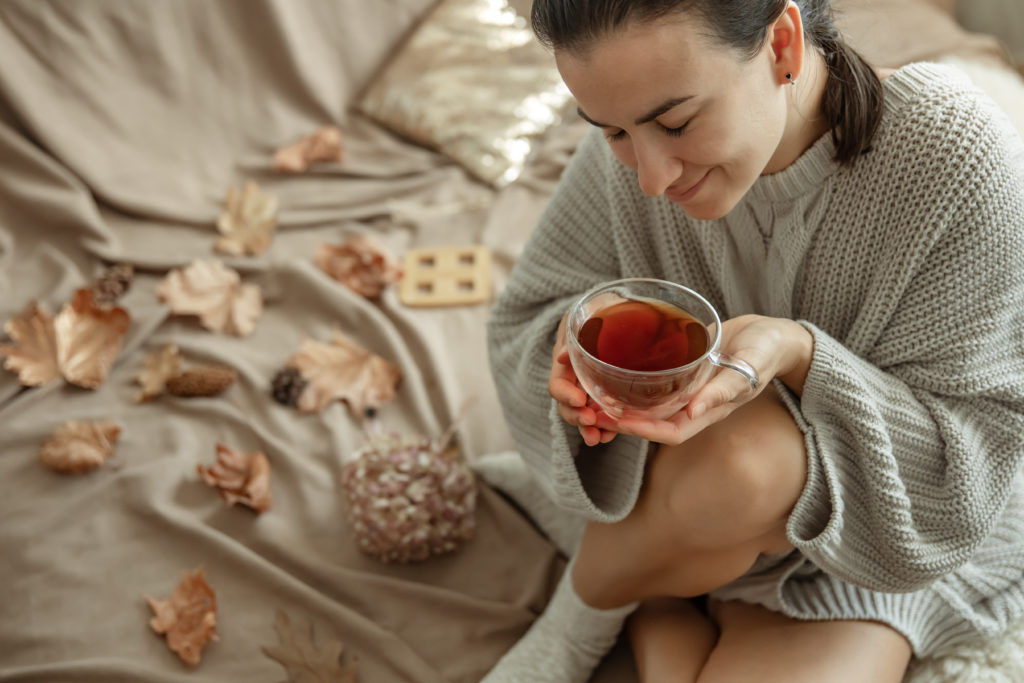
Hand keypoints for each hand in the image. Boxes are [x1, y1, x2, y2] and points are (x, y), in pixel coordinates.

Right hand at [548, 314, 618, 446]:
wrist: (619, 313)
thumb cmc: (599, 310)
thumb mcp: (582, 315)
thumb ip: (572, 333)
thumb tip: (561, 356)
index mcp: (565, 363)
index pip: (557, 385)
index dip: (564, 395)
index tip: (579, 400)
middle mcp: (574, 381)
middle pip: (567, 407)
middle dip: (576, 417)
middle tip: (590, 422)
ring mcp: (588, 391)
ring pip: (583, 416)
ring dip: (588, 429)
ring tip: (597, 438)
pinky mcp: (605, 397)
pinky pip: (602, 417)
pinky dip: (605, 428)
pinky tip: (611, 435)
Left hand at [609, 315, 812, 444]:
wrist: (774, 334)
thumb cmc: (766, 352)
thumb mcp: (749, 368)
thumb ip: (724, 390)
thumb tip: (693, 414)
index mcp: (709, 411)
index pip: (670, 432)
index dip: (642, 431)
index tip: (617, 421)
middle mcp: (694, 404)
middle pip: (652, 422)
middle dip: (623, 420)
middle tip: (593, 410)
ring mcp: (688, 388)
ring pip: (649, 404)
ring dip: (623, 403)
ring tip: (593, 393)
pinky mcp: (684, 369)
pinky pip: (655, 382)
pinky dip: (633, 381)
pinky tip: (611, 369)